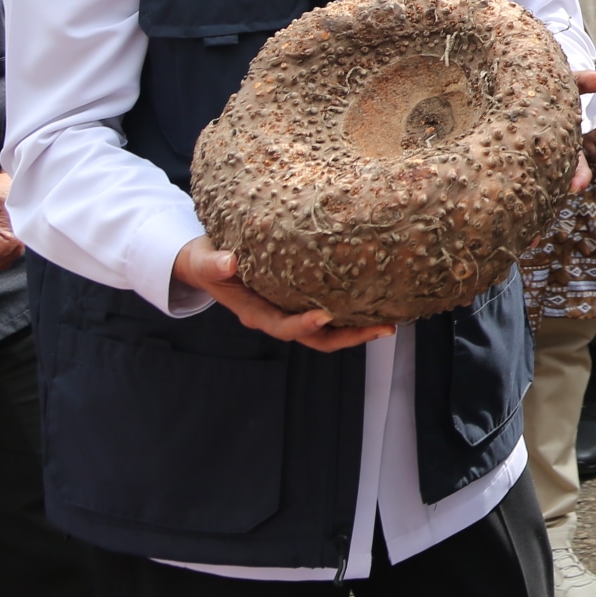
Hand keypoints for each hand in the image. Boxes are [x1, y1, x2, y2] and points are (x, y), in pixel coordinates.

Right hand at [171, 238, 391, 350]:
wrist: (208, 262)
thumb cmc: (206, 260)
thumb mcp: (204, 260)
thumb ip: (213, 263)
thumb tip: (228, 262)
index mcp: (255, 313)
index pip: (282, 326)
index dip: (302, 325)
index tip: (324, 316)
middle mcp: (277, 316)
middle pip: (316, 337)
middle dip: (349, 336)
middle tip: (383, 329)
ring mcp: (291, 309)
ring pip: (328, 329)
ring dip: (358, 328)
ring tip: (391, 322)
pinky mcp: (301, 298)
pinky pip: (330, 309)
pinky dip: (352, 310)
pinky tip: (378, 299)